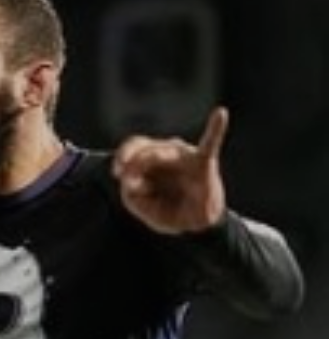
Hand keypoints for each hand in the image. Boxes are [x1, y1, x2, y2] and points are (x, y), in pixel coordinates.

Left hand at [113, 106, 228, 234]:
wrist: (196, 224)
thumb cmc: (168, 210)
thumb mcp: (141, 206)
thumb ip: (131, 196)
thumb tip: (129, 181)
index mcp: (152, 158)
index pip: (135, 145)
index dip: (123, 155)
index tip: (117, 173)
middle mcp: (169, 151)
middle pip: (146, 148)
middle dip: (134, 163)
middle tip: (128, 179)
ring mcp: (187, 155)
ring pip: (163, 151)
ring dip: (151, 164)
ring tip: (148, 188)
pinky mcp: (204, 163)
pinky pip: (210, 143)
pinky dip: (215, 129)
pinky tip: (220, 114)